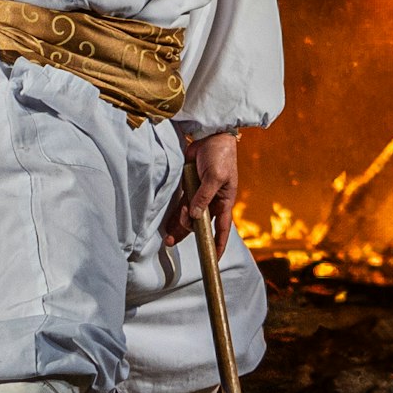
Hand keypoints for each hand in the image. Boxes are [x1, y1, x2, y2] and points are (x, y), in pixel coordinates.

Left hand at [165, 130, 239, 247]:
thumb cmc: (220, 155)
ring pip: (189, 216)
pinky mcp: (190, 185)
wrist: (211, 135)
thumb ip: (203, 197)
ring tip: (167, 237)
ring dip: (179, 226)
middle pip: (201, 224)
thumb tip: (194, 216)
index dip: (219, 243)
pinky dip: (175, 213)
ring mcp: (200, 193)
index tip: (214, 258)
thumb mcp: (215, 177)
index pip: (223, 227)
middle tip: (171, 243)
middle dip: (188, 235)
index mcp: (224, 200)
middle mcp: (212, 200)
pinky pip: (182, 203)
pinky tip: (167, 223)